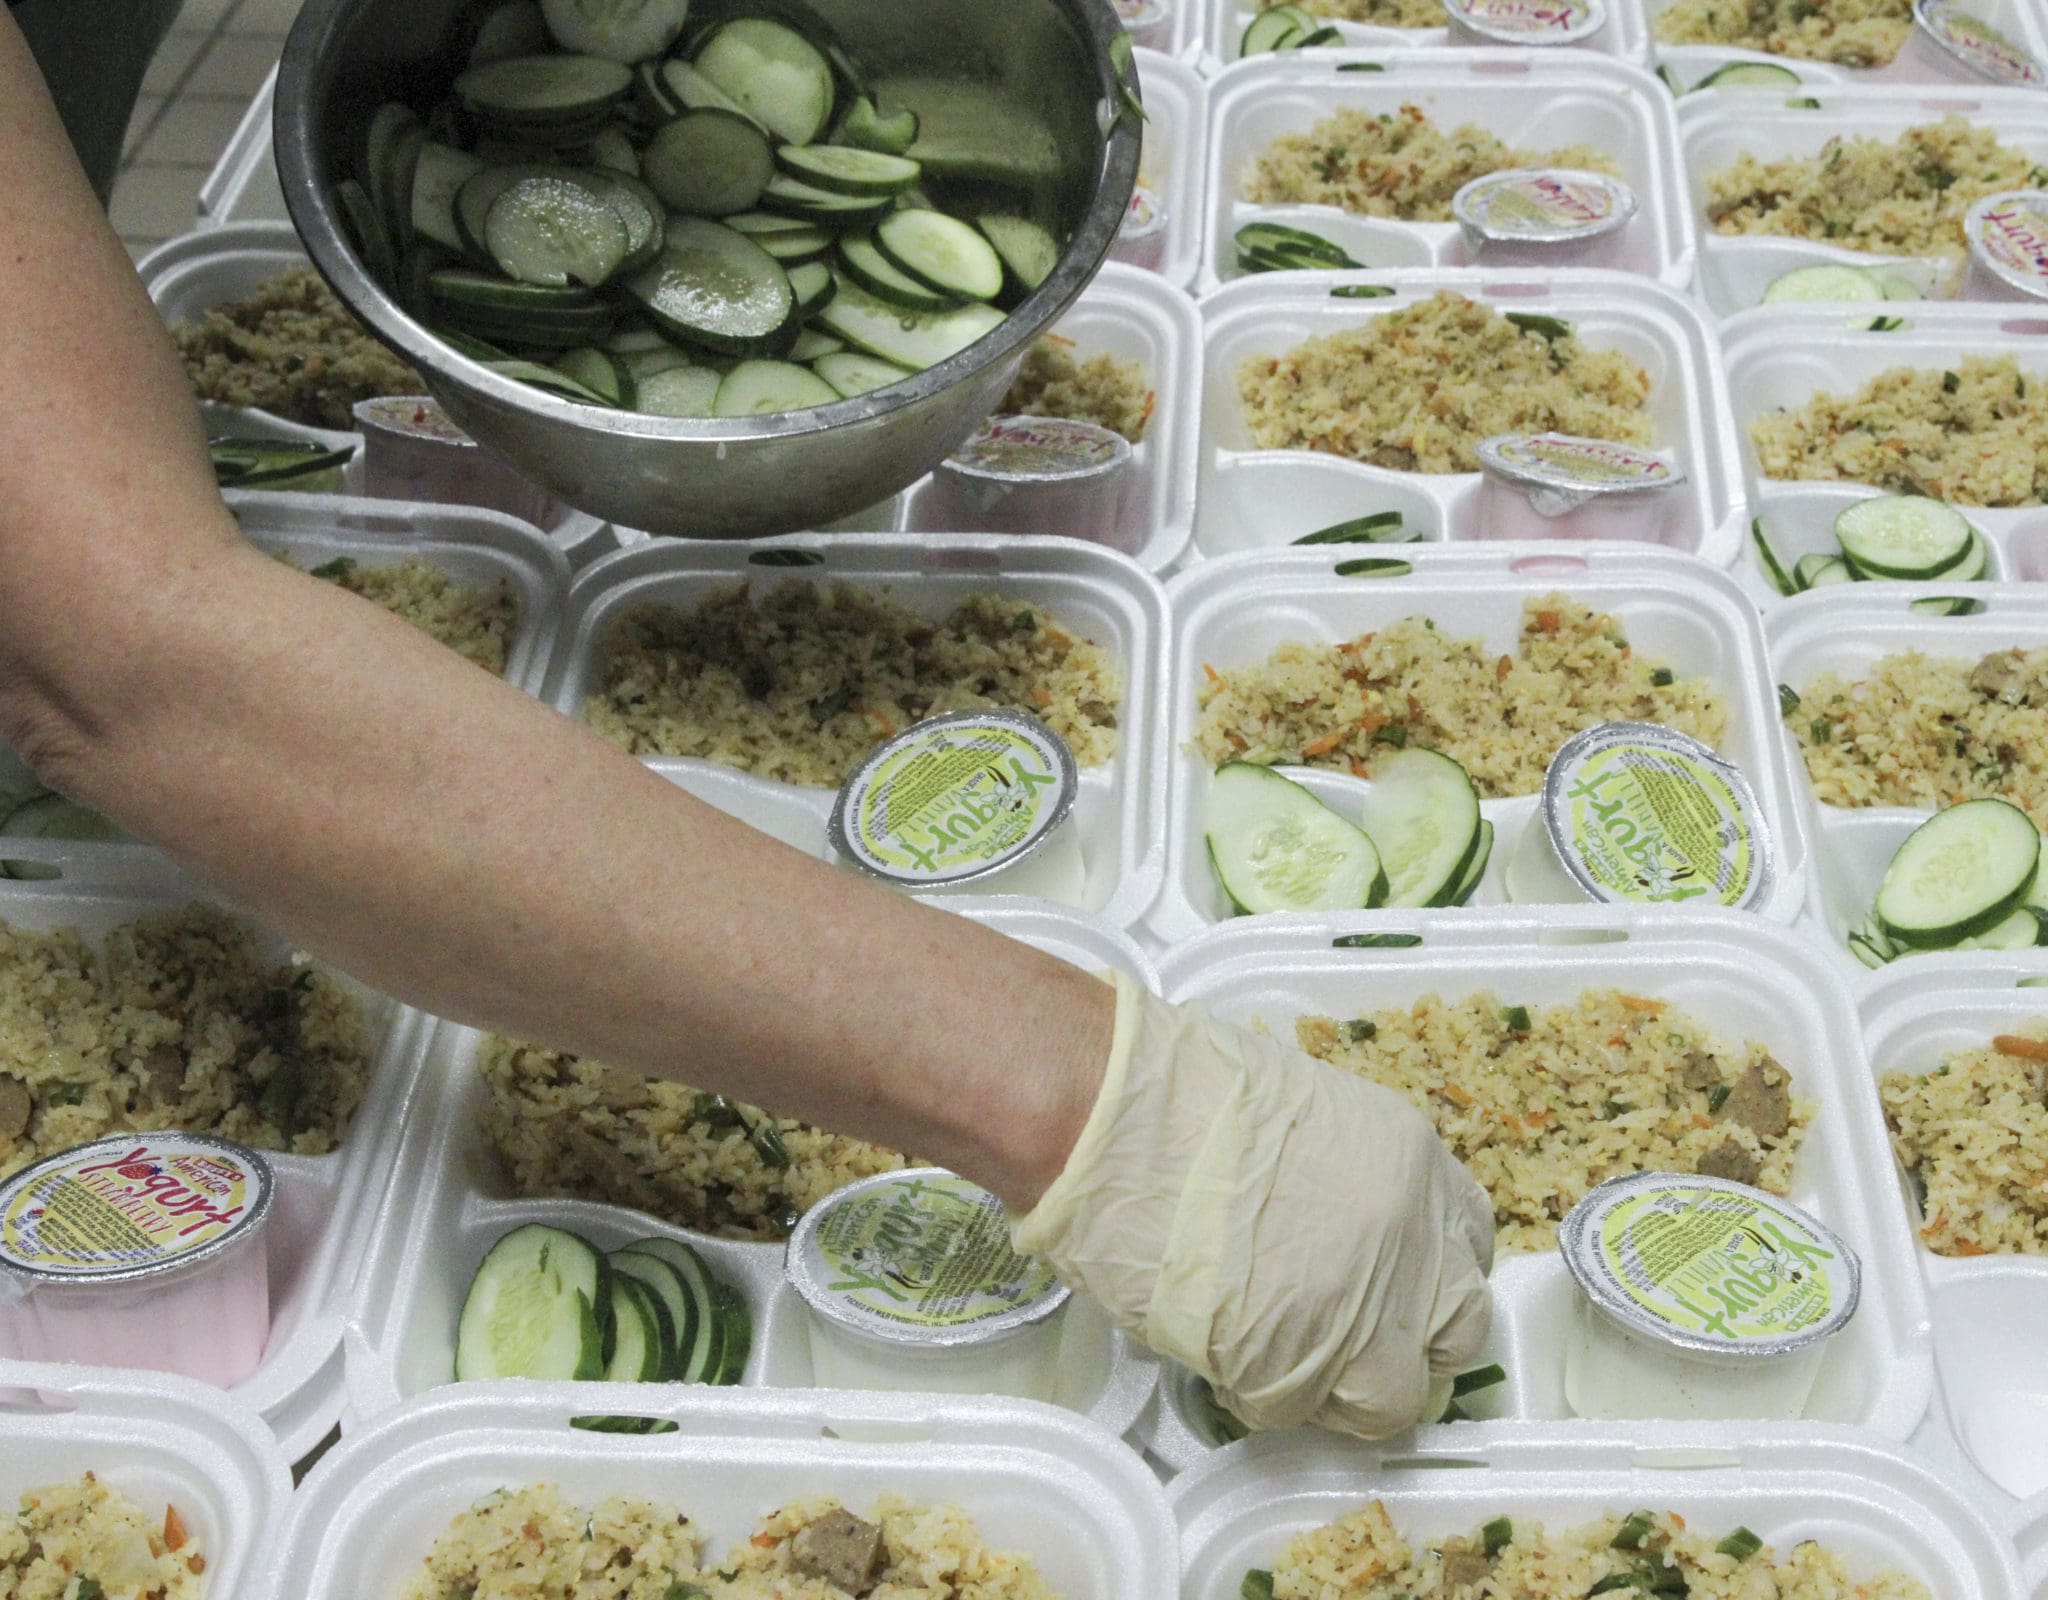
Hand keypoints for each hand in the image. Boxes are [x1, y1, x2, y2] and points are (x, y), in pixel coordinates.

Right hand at [1012, 973, 1494, 1437]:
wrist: (1115, 1114)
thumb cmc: (1180, 1093)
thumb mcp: (1307, 1113)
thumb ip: (1349, 1179)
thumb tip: (1336, 1229)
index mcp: (1412, 1163)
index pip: (1467, 1245)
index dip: (1426, 1276)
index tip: (1390, 1288)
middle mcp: (1409, 1238)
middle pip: (1456, 1329)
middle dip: (1405, 1343)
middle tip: (1343, 1337)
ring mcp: (1362, 1307)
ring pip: (1394, 1397)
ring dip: (1344, 1390)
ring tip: (1283, 1363)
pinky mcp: (1297, 1363)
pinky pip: (1300, 1413)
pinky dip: (1267, 1400)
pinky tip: (1225, 1360)